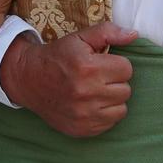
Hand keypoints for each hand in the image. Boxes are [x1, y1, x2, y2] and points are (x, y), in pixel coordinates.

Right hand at [0, 23, 135, 137]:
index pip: (127, 69)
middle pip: (125, 89)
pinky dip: (104, 114)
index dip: (116, 64)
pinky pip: (110, 123)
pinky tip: (91, 105)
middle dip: (114, 82)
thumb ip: (108, 32)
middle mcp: (86, 93)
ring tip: (96, 91)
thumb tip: (133, 35)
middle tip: (98, 78)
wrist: (28, 79)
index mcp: (88, 68)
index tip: (102, 64)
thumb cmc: (58, 56)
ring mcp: (84, 115)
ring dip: (112, 99)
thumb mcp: (79, 38)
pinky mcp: (81, 129)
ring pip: (121, 109)